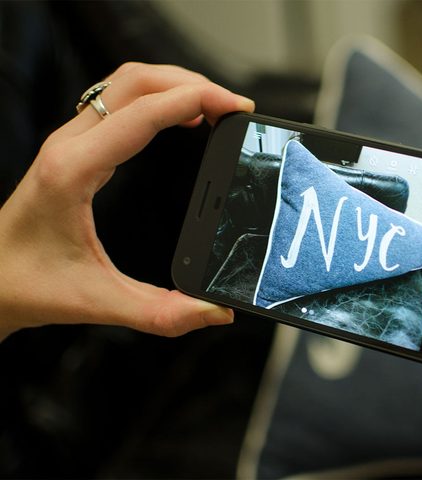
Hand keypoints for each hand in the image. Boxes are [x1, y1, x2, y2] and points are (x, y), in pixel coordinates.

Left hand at [0, 63, 254, 340]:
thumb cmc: (28, 286)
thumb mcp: (100, 303)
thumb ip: (163, 313)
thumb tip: (216, 311)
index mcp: (74, 171)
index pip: (143, 114)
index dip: (196, 100)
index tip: (237, 108)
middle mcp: (69, 145)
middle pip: (135, 80)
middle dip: (192, 83)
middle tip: (234, 107)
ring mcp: (69, 141)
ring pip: (126, 84)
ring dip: (174, 84)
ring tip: (216, 107)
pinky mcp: (75, 147)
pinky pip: (120, 102)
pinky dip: (158, 97)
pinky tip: (182, 118)